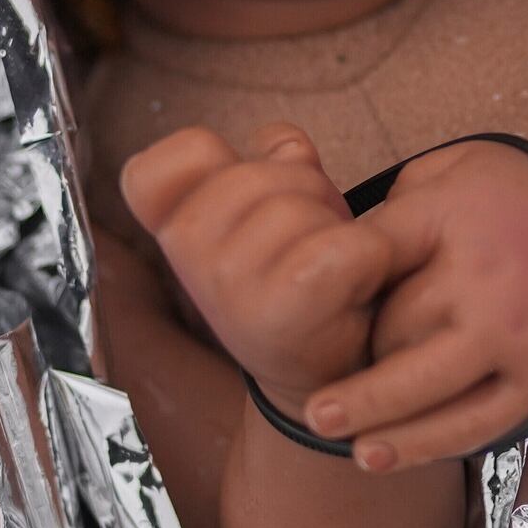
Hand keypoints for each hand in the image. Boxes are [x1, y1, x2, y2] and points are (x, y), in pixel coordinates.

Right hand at [118, 124, 392, 411]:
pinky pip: (348, 245)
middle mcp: (189, 258)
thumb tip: (284, 145)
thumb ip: (262, 166)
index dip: (209, 160)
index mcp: (171, 231)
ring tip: (332, 267)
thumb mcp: (261, 218)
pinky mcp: (290, 306)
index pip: (155, 167)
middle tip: (309, 241)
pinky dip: (372, 257)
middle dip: (301, 191)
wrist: (323, 383)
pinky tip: (359, 285)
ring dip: (337, 226)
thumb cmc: (296, 281)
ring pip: (303, 203)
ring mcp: (233, 282)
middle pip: (257, 171)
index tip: (237, 195)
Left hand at [297, 140, 527, 470]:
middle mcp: (485, 283)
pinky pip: (469, 426)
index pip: (371, 253)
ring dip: (368, 413)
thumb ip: (403, 202)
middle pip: (391, 329)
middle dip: (356, 346)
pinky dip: (419, 445)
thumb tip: (337, 245)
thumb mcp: (463, 169)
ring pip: (422, 390)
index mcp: (460, 218)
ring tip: (322, 422)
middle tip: (323, 357)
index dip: (330, 277)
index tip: (299, 293)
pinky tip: (376, 454)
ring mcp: (513, 342)